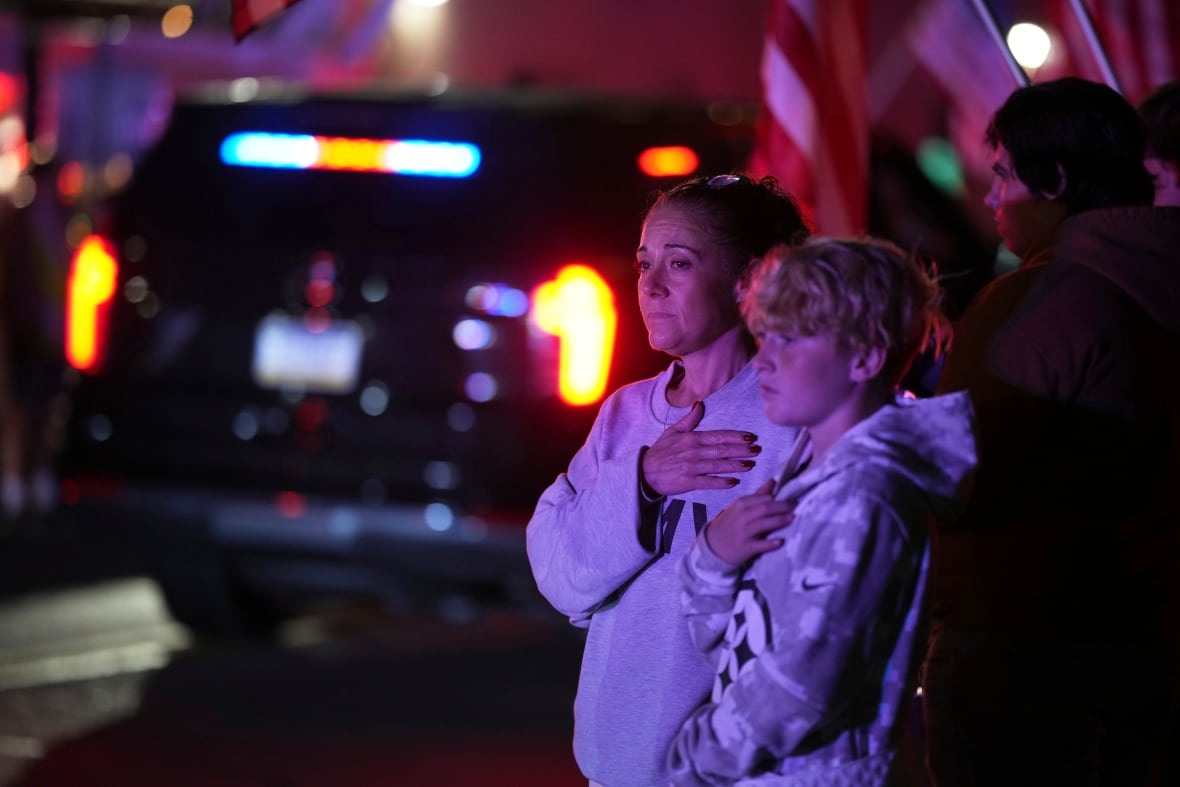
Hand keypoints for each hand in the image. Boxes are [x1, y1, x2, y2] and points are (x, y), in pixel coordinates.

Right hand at [641, 401, 761, 496]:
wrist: (644, 472)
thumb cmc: (660, 452)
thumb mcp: (672, 432)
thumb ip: (689, 420)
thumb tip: (700, 404)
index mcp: (691, 438)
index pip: (718, 436)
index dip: (736, 436)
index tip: (750, 437)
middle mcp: (693, 451)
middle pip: (722, 450)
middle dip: (742, 450)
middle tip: (757, 450)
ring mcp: (691, 467)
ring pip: (718, 465)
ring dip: (736, 465)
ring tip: (751, 464)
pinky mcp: (687, 482)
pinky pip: (708, 482)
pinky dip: (721, 482)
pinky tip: (733, 481)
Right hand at [704, 479, 793, 564]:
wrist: (713, 545)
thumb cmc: (730, 523)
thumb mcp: (740, 507)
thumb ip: (758, 495)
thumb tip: (773, 481)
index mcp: (741, 504)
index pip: (763, 498)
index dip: (779, 498)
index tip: (792, 497)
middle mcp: (742, 517)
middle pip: (765, 509)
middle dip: (782, 507)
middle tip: (796, 505)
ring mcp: (743, 532)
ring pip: (763, 524)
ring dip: (779, 521)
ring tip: (792, 518)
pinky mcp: (745, 548)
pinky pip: (759, 545)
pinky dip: (770, 543)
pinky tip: (780, 541)